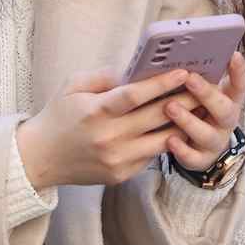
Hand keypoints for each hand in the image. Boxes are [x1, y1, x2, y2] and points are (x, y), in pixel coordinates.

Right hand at [17, 68, 202, 188]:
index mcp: (95, 111)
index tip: (183, 72)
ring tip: (200, 108)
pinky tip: (178, 128)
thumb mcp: (72, 86)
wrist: (40, 158)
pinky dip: (166, 140)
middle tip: (204, 87)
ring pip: (162, 139)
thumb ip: (103, 76)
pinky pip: (152, 155)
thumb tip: (134, 70)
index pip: (135, 95)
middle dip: (183, 100)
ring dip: (183, 123)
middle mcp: (108, 137)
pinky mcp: (121, 174)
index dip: (162, 83)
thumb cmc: (58, 116)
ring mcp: (117, 159)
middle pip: (155, 116)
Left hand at [165, 52, 244, 171]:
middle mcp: (225, 122)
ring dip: (189, 120)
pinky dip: (182, 149)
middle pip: (225, 109)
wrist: (197, 147)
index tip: (233, 55)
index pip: (240, 85)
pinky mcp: (200, 160)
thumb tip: (178, 49)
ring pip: (207, 134)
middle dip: (207, 94)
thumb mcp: (200, 93)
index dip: (239, 71)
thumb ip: (196, 77)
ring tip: (170, 107)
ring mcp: (214, 142)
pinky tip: (170, 139)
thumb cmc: (195, 110)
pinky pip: (193, 158)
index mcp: (228, 101)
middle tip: (190, 78)